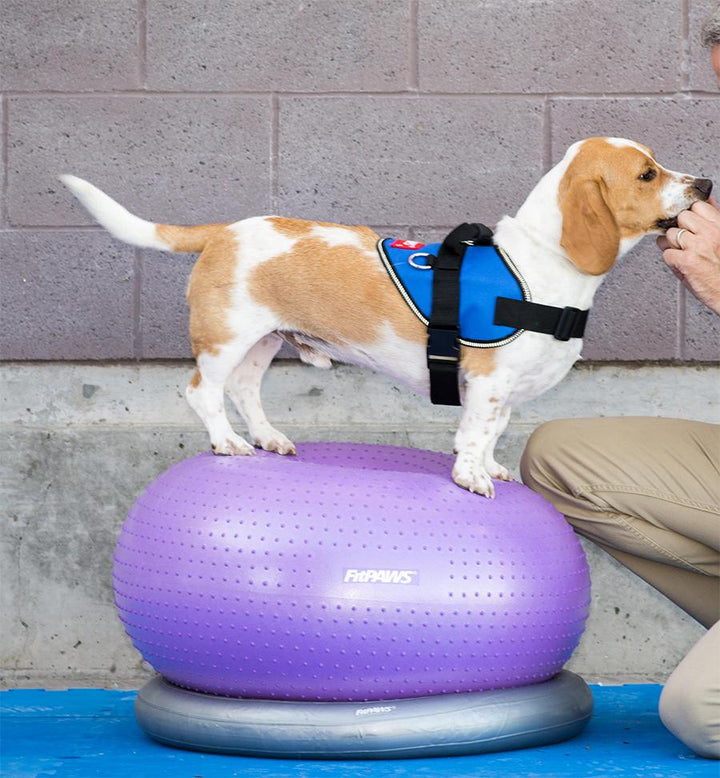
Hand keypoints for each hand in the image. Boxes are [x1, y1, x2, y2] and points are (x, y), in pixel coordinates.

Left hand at [657, 198, 719, 314]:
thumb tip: (709, 201)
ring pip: (670, 235)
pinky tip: (682, 265)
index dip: (690, 217)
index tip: (690, 226)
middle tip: (686, 243)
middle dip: (680, 229)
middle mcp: (710, 233)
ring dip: (672, 245)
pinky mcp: (686, 261)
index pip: (697, 206)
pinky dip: (670, 261)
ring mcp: (697, 246)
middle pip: (681, 218)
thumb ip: (715, 219)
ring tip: (684, 255)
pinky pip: (666, 253)